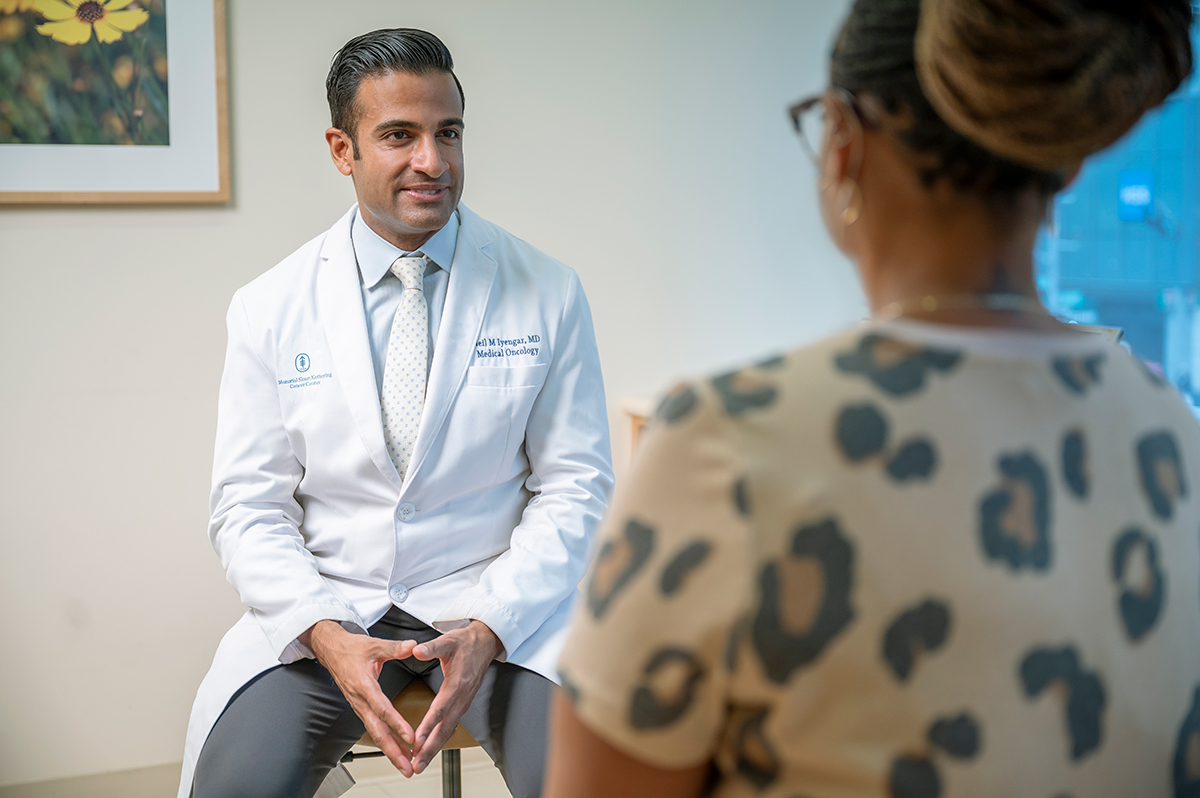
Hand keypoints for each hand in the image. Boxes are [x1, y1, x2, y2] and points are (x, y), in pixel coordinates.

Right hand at [300, 620, 418, 776]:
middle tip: (408, 766)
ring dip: (390, 750)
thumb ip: (394, 648)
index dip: (396, 723)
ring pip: (375, 733)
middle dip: (393, 751)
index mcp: (364, 684)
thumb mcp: (374, 645)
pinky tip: (398, 749)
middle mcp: (360, 700)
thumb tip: (413, 646)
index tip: (410, 737)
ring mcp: (359, 706)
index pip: (382, 708)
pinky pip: (373, 728)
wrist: (331, 651)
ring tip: (406, 764)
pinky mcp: (360, 708)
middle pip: (377, 730)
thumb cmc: (351, 649)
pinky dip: (386, 741)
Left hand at [408, 620, 503, 772]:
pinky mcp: (462, 704)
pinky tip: (430, 748)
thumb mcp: (448, 640)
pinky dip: (440, 740)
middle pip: (445, 727)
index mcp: (458, 682)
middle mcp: (462, 696)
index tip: (416, 739)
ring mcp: (463, 702)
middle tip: (416, 764)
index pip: (441, 707)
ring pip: (448, 730)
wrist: (485, 643)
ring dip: (434, 748)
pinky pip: (451, 726)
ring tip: (420, 763)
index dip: (428, 724)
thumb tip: (417, 650)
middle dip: (430, 748)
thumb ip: (432, 647)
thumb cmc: (466, 643)